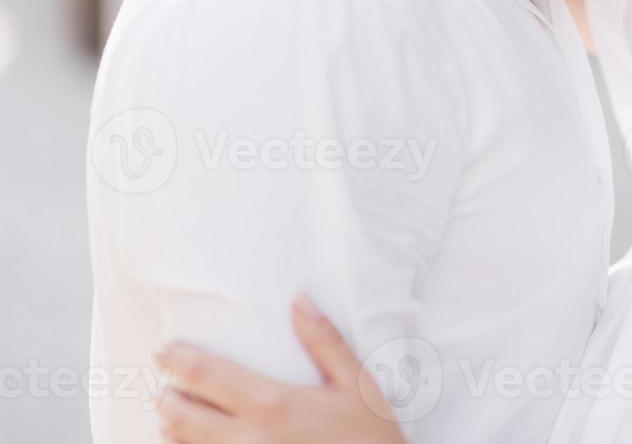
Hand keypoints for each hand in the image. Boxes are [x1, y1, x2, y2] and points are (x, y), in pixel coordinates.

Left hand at [154, 296, 407, 443]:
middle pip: (180, 417)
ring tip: (173, 419)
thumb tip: (298, 300)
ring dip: (171, 432)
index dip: (177, 360)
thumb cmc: (371, 437)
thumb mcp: (357, 383)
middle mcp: (246, 439)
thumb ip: (324, 341)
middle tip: (164, 386)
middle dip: (165, 399)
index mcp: (273, 404)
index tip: (163, 351)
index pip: (207, 376)